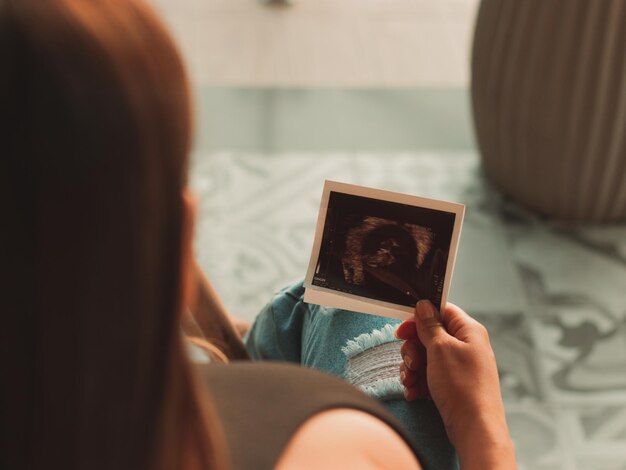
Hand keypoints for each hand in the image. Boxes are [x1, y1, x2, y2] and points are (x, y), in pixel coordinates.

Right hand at [396, 301, 515, 468]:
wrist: (474, 429)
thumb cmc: (463, 387)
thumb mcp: (440, 349)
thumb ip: (429, 325)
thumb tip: (424, 306)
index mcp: (469, 331)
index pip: (441, 311)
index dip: (420, 318)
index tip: (403, 329)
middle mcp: (466, 346)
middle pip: (430, 335)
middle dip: (413, 349)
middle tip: (411, 361)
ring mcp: (460, 365)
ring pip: (426, 356)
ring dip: (413, 368)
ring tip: (412, 381)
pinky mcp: (453, 383)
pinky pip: (430, 374)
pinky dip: (419, 381)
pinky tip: (415, 392)